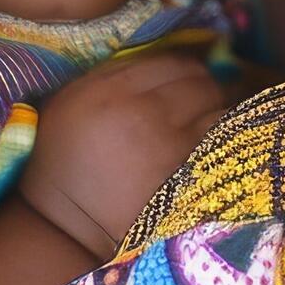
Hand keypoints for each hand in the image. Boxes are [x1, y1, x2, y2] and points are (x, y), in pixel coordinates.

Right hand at [18, 50, 225, 259]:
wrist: (63, 229)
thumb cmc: (62, 162)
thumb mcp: (70, 103)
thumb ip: (111, 74)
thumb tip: (157, 55)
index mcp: (112, 92)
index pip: (172, 61)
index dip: (183, 66)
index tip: (183, 77)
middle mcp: (144, 114)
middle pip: (201, 82)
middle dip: (205, 86)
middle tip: (200, 97)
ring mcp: (169, 148)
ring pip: (219, 111)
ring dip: (218, 112)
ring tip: (208, 119)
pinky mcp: (186, 180)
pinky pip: (221, 147)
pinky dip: (222, 141)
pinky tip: (214, 144)